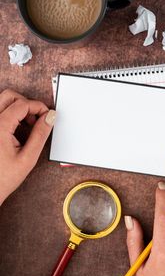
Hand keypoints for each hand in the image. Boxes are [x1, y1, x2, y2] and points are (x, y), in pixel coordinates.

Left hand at [0, 89, 55, 204]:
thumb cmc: (2, 179)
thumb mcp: (28, 158)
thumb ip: (40, 135)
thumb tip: (49, 118)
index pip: (22, 104)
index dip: (39, 107)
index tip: (48, 115)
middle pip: (9, 96)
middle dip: (27, 103)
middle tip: (36, 118)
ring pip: (2, 101)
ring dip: (17, 107)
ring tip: (27, 124)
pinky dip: (10, 114)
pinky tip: (16, 129)